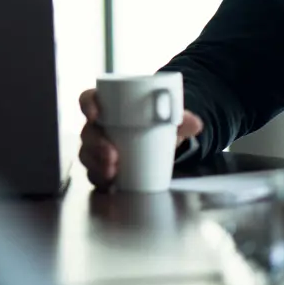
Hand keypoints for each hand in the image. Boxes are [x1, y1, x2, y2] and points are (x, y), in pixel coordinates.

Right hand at [77, 88, 203, 189]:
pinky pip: (93, 173)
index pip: (88, 99)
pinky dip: (100, 180)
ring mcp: (97, 147)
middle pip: (87, 132)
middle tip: (113, 155)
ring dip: (96, 166)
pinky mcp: (102, 165)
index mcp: (107, 105)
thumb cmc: (154, 120)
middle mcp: (97, 125)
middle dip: (96, 145)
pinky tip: (109, 185)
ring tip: (112, 174)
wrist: (158, 138)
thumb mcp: (168, 116)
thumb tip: (196, 123)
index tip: (95, 114)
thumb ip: (182, 117)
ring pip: (87, 155)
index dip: (87, 105)